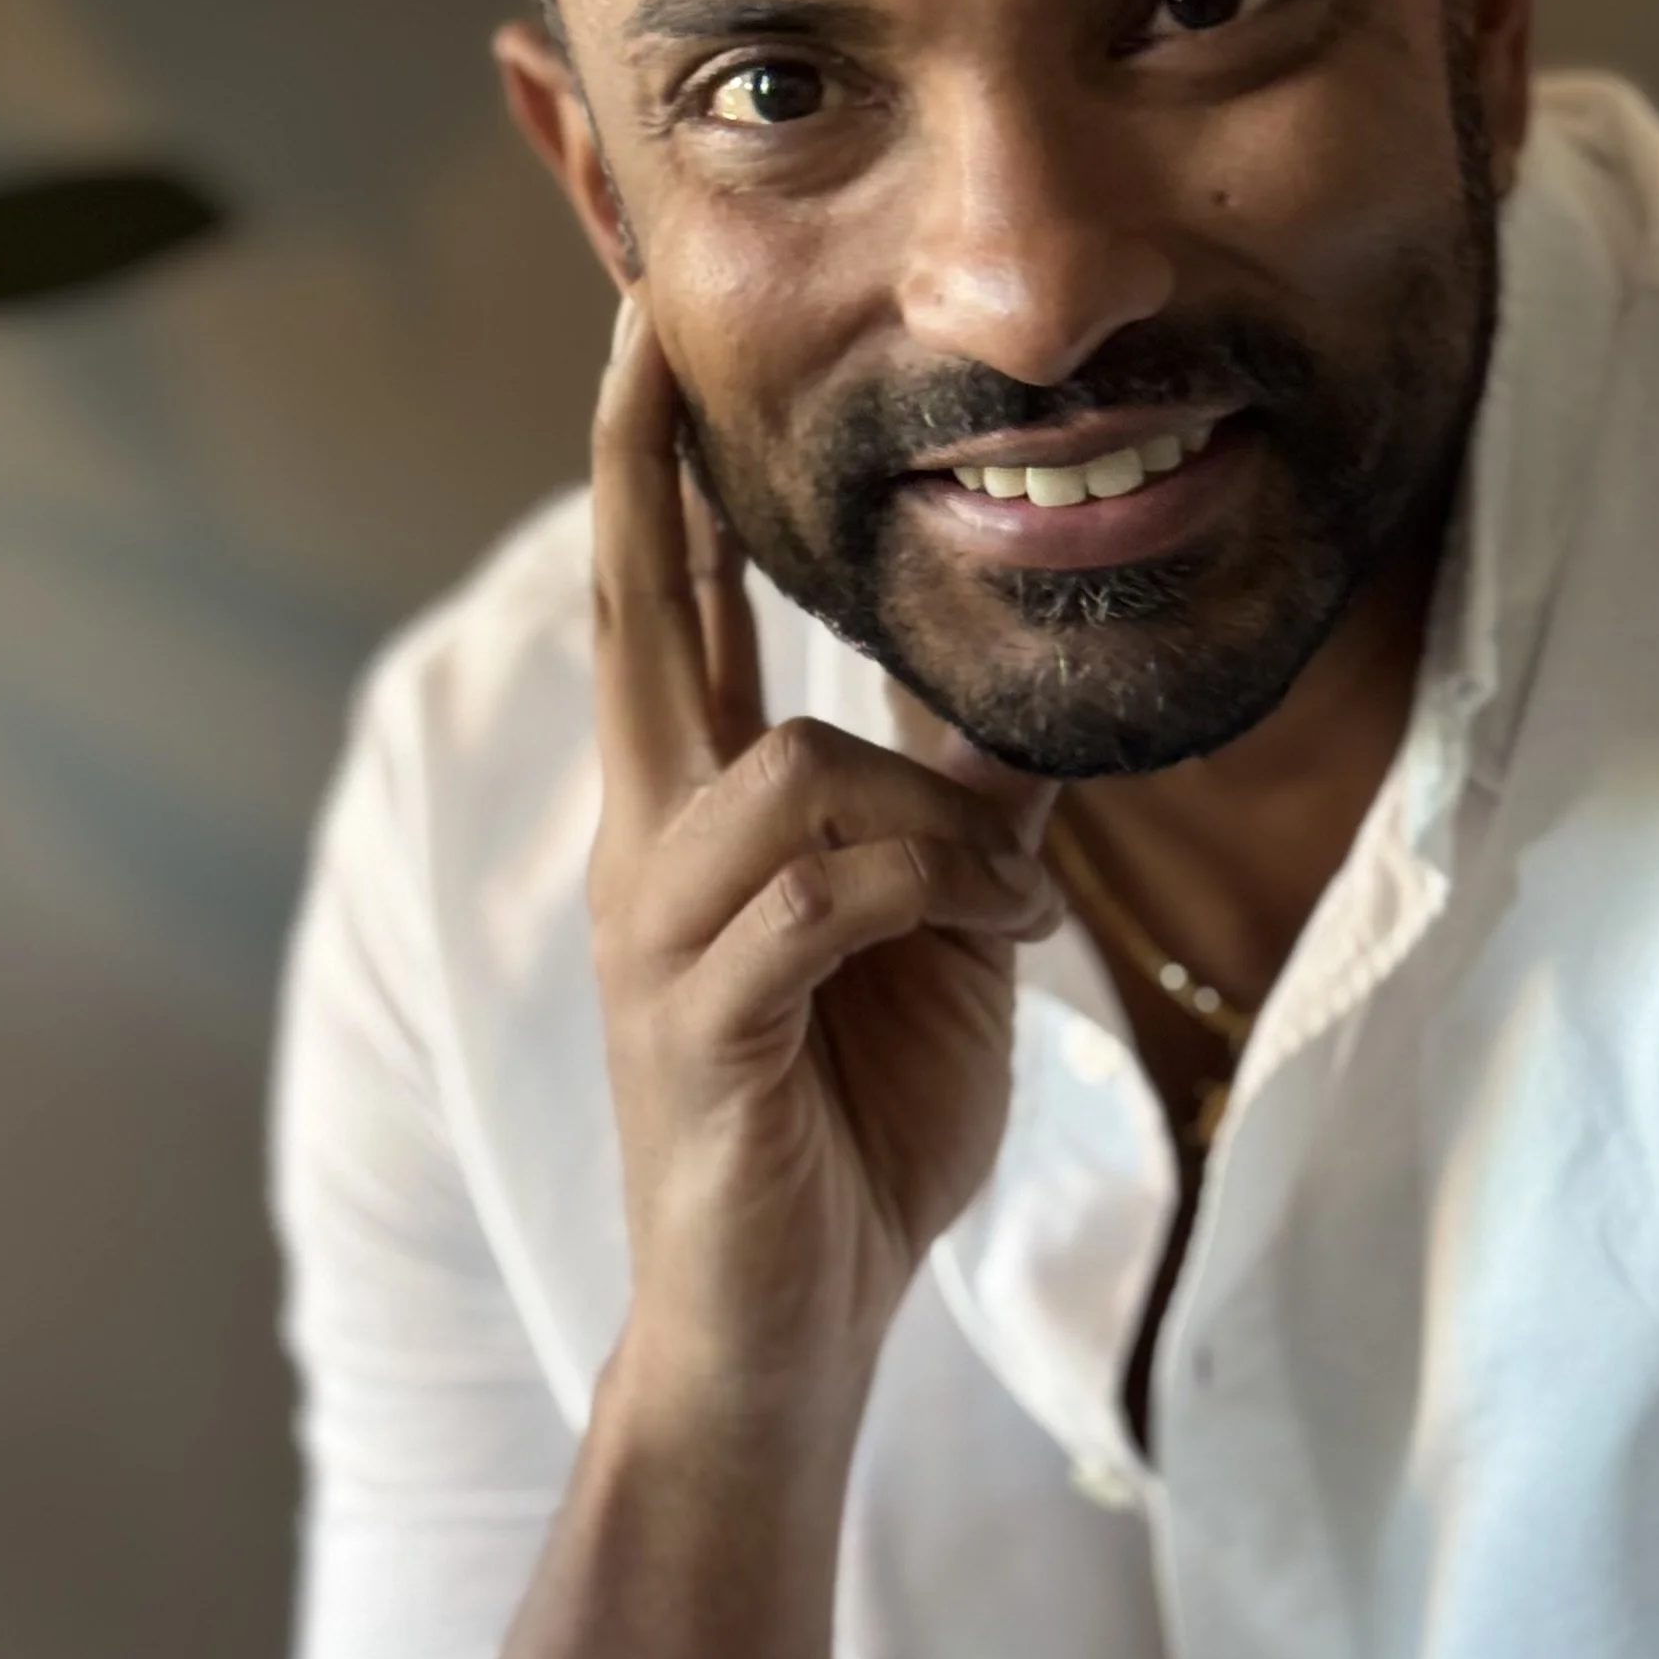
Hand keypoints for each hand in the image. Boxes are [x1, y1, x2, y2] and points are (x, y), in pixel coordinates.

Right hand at [590, 296, 1060, 1425]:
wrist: (795, 1325)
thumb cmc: (857, 1127)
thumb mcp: (942, 930)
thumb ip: (965, 805)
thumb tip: (1026, 695)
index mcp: (695, 815)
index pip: (657, 607)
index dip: (646, 470)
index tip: (641, 334)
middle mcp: (647, 849)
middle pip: (631, 621)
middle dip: (638, 472)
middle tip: (639, 333)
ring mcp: (659, 934)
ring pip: (792, 774)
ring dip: (939, 823)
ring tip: (1011, 905)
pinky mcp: (699, 1021)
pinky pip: (826, 888)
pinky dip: (942, 892)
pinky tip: (998, 937)